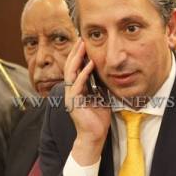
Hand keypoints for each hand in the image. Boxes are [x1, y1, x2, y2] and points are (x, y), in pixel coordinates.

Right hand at [63, 40, 110, 165]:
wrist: (94, 136)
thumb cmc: (98, 119)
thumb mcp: (101, 98)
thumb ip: (99, 86)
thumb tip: (106, 73)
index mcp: (76, 89)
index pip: (75, 67)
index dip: (79, 55)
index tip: (85, 42)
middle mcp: (71, 90)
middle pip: (70, 66)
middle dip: (75, 52)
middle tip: (81, 38)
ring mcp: (70, 96)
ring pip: (70, 72)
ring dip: (77, 58)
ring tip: (82, 46)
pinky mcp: (73, 102)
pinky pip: (77, 85)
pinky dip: (84, 74)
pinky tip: (90, 65)